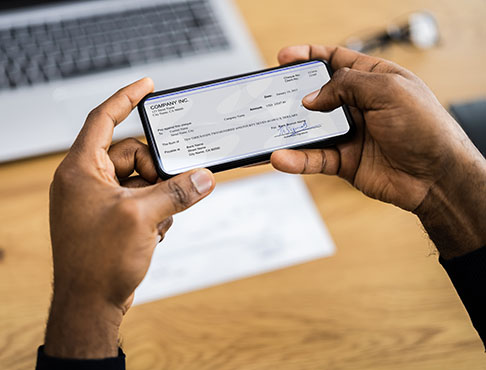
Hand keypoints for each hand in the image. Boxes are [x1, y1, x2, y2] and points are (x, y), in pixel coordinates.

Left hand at [44, 78, 214, 357]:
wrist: (89, 305)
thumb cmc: (98, 262)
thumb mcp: (143, 218)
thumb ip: (177, 192)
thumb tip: (204, 177)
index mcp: (82, 170)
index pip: (103, 119)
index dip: (126, 98)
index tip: (148, 85)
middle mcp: (88, 181)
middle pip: (133, 153)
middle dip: (159, 167)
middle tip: (177, 182)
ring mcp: (101, 201)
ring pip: (142, 179)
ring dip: (161, 194)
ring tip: (163, 217)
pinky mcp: (113, 218)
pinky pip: (142, 199)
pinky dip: (156, 210)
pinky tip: (158, 231)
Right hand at [271, 45, 485, 257]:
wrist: (436, 177)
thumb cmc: (425, 128)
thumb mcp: (388, 90)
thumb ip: (346, 86)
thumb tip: (311, 97)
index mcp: (374, 80)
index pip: (336, 61)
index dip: (310, 57)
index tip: (285, 57)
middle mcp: (359, 106)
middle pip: (317, 95)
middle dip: (293, 94)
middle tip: (270, 95)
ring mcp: (351, 134)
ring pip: (312, 129)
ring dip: (290, 130)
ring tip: (269, 129)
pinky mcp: (345, 161)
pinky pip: (315, 158)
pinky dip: (297, 159)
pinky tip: (283, 157)